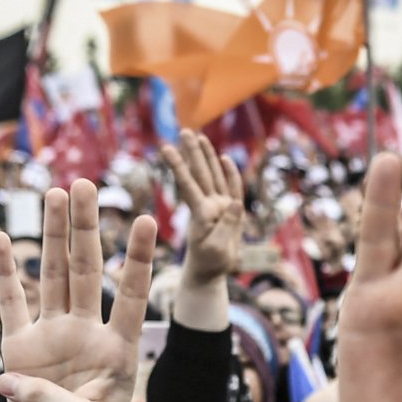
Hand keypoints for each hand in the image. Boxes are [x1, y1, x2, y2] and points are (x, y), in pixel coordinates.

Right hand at [0, 181, 155, 401]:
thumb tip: (13, 381)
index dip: (138, 258)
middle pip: (88, 271)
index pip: (131, 295)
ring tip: (57, 191)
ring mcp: (53, 336)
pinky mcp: (20, 348)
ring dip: (55, 235)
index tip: (148, 218)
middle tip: (87, 183)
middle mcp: (87, 334)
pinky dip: (7, 271)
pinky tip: (6, 238)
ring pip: (53, 275)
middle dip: (88, 228)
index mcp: (118, 350)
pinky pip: (11, 302)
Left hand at [163, 130, 244, 286]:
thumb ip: (228, 226)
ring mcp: (218, 206)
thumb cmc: (212, 262)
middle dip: (193, 152)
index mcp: (202, 213)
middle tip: (185, 130)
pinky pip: (230, 188)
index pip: (188, 185)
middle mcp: (208, 205)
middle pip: (200, 174)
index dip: (177, 166)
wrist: (209, 270)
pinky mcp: (228, 210)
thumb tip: (236, 202)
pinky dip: (228, 173)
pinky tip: (223, 158)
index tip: (165, 148)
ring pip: (212, 176)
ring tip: (199, 136)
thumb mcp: (219, 248)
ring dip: (205, 156)